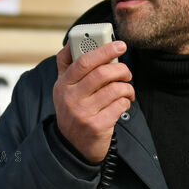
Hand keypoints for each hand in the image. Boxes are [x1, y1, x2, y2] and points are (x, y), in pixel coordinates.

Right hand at [53, 40, 133, 162]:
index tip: (120, 45)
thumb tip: (75, 40)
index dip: (103, 50)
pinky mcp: (96, 126)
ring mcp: (82, 113)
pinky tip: (122, 105)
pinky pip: (120, 105)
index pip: (83, 61)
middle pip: (102, 74)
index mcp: (62, 85)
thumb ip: (69, 66)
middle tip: (126, 73)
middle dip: (121, 70)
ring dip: (127, 88)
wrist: (72, 147)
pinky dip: (126, 102)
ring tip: (126, 91)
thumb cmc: (73, 111)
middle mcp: (70, 99)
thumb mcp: (64, 89)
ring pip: (114, 89)